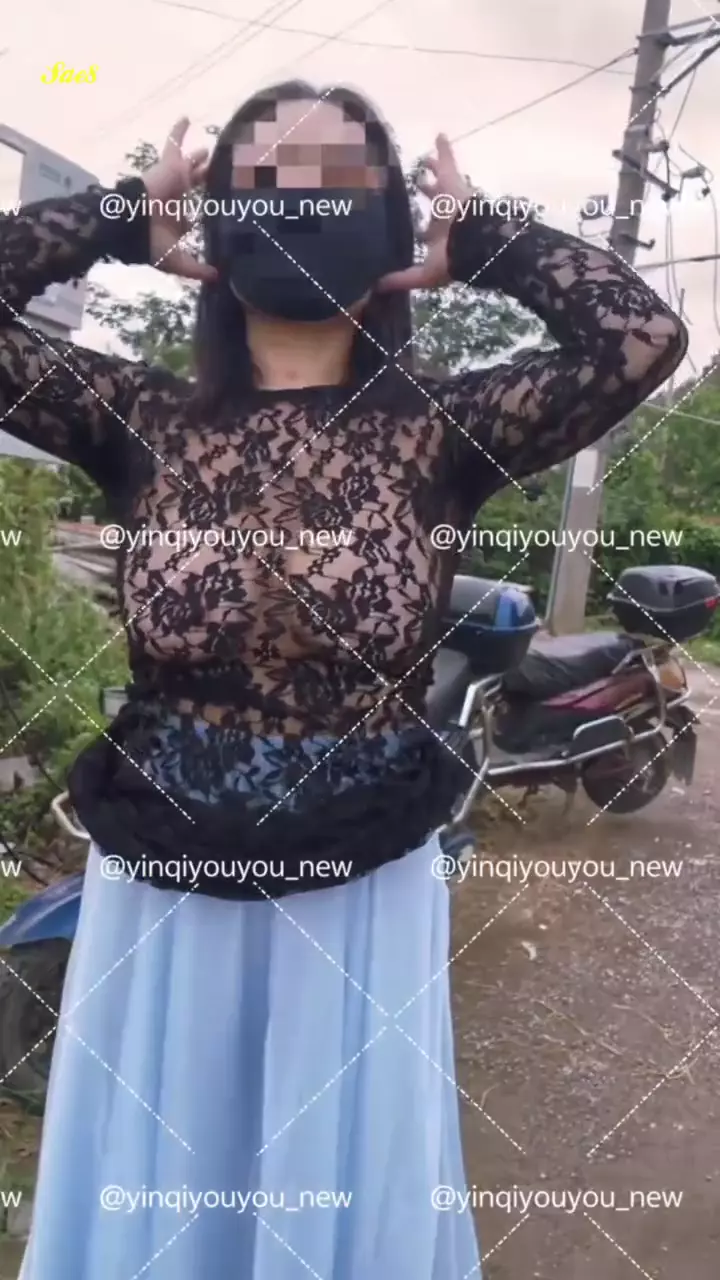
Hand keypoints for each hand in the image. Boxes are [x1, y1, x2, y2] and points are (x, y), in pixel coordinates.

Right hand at [141, 118, 217, 282]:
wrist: (131, 221)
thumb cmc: (150, 241)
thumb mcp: (176, 261)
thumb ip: (196, 269)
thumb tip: (217, 277)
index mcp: (178, 218)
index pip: (196, 214)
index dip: (208, 214)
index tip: (224, 211)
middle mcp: (178, 198)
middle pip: (196, 186)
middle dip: (205, 180)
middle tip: (219, 172)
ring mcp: (175, 180)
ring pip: (191, 166)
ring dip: (198, 159)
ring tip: (208, 151)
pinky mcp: (170, 166)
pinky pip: (174, 144)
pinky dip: (179, 131)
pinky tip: (187, 116)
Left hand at [377, 134, 473, 293]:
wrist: (475, 241)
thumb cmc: (452, 259)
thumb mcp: (425, 274)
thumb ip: (401, 279)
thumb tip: (375, 288)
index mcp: (437, 237)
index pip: (423, 231)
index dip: (414, 230)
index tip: (402, 225)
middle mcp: (443, 217)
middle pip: (431, 202)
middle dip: (425, 194)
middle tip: (418, 184)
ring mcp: (448, 198)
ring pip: (438, 181)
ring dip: (432, 170)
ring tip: (425, 161)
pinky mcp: (453, 182)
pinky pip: (448, 160)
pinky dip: (444, 148)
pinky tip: (439, 134)